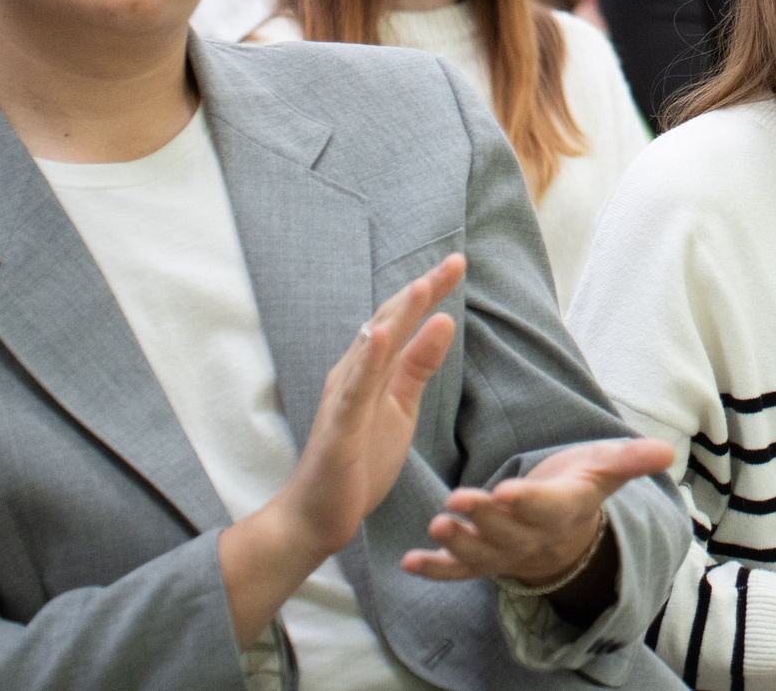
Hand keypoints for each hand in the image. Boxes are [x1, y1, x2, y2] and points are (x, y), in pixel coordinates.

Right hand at [223, 255, 463, 644]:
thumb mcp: (401, 407)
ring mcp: (343, 398)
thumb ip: (418, 366)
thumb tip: (444, 322)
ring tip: (423, 286)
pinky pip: (354, 390)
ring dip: (397, 316)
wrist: (318, 515)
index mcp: (370, 368)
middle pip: (389, 322)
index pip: (403, 321)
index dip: (429, 292)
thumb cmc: (358, 460)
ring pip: (372, 348)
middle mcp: (353, 373)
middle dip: (421, 292)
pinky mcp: (338, 427)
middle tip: (455, 260)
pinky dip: (366, 361)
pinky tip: (379, 338)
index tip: (457, 263)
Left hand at [405, 438, 676, 593]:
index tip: (506, 491)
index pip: (544, 508)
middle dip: (482, 518)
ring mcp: (504, 553)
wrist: (565, 533)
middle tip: (457, 502)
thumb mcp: (607, 467)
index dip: (526, 502)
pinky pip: (457, 572)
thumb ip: (632, 459)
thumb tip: (668, 451)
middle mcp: (532, 538)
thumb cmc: (581, 487)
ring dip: (457, 544)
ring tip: (436, 527)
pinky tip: (410, 562)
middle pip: (507, 531)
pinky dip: (435, 569)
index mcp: (562, 510)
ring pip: (480, 555)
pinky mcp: (482, 561)